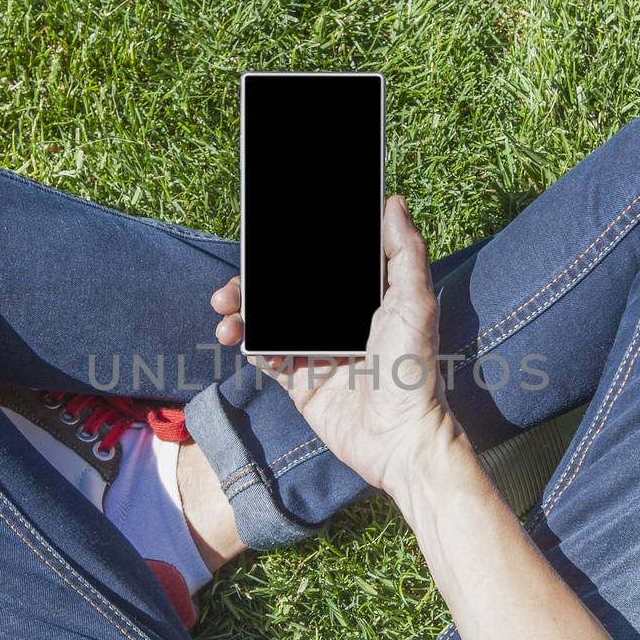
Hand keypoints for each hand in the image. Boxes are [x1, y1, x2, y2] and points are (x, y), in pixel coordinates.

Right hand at [211, 195, 459, 496]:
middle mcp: (335, 319)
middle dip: (250, 284)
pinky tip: (242, 341)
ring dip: (240, 313)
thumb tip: (393, 202)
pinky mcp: (300, 380)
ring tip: (225, 317)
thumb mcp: (414, 302)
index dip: (284, 252)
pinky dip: (249, 345)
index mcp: (361, 297)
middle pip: (282, 290)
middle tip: (230, 290)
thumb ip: (404, 251)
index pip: (317, 265)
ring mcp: (315, 349)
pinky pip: (265, 356)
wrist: (398, 437)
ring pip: (266, 320)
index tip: (260, 238)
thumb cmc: (413, 368)